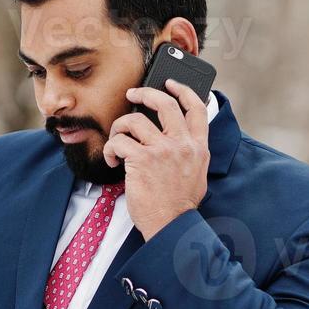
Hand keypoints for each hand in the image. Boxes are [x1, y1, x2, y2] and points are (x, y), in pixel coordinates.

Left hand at [104, 79, 209, 239]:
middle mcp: (183, 144)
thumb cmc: (178, 205)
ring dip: (119, 127)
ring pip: (134, 120)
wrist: (171, 225)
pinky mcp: (142, 160)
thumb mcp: (197, 174)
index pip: (197, 108)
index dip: (183, 90)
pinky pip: (119, 142)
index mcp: (198, 147)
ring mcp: (162, 150)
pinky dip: (110, 149)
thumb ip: (190, 153)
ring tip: (116, 140)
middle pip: (164, 103)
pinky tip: (112, 161)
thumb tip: (177, 139)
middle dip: (145, 92)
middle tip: (132, 93)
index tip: (171, 83)